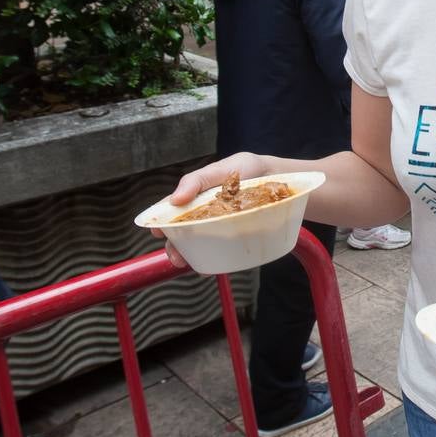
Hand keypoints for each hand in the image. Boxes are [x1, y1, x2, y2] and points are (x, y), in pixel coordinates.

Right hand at [152, 152, 265, 266]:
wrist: (279, 176)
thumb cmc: (246, 169)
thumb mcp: (221, 169)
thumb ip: (198, 180)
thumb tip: (175, 199)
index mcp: (197, 196)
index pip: (173, 209)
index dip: (161, 220)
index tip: (156, 231)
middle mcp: (206, 212)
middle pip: (183, 232)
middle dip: (175, 246)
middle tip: (176, 256)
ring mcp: (221, 225)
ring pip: (200, 244)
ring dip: (191, 255)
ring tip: (190, 263)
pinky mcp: (237, 236)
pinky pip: (223, 251)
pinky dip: (214, 260)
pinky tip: (211, 266)